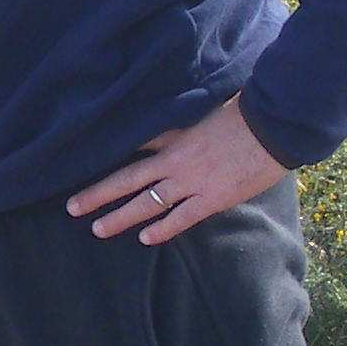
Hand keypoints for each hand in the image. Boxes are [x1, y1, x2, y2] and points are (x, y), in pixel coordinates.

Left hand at [69, 97, 286, 243]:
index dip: (109, 155)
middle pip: (127, 179)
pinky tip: (144, 238)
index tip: (84, 164)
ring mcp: (191, 181)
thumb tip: (177, 121)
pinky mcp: (212, 198)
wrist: (274, 124)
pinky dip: (162, 229)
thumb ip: (188, 118)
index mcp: (175, 134)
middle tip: (71, 208)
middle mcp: (175, 160)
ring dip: (120, 216)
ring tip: (98, 229)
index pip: (135, 144)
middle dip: (98, 193)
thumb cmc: (247, 110)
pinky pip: (181, 218)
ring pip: (147, 203)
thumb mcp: (208, 107)